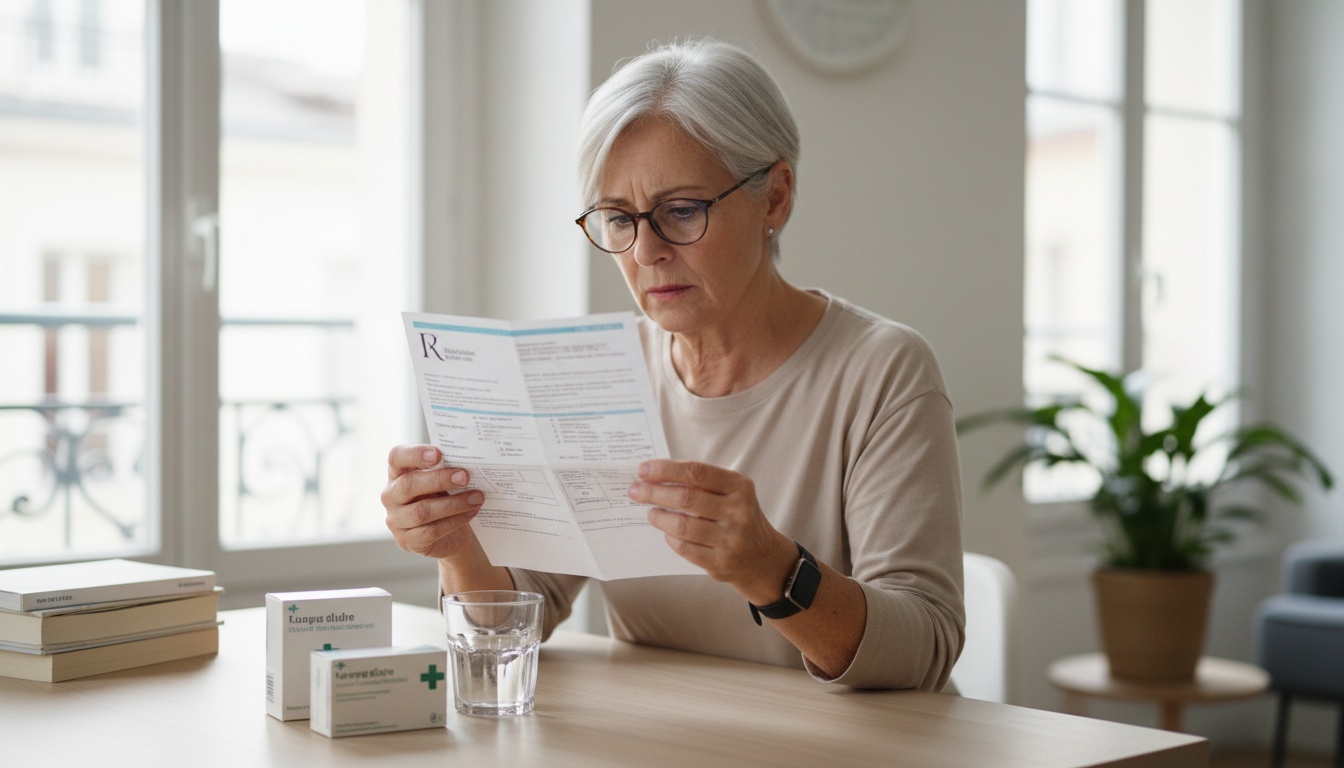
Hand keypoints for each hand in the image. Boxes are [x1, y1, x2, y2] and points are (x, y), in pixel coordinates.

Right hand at [381, 444, 484, 560]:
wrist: (452, 535)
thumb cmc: (445, 498)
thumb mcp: (443, 481)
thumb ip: (446, 469)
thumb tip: (467, 460)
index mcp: (397, 473)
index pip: (396, 457)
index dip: (414, 454)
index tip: (438, 454)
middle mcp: (391, 496)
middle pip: (409, 484)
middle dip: (439, 479)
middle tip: (465, 476)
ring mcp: (395, 520)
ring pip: (421, 511)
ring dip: (453, 503)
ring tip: (476, 498)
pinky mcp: (407, 541)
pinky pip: (430, 531)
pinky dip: (454, 521)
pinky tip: (471, 512)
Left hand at [628, 459, 795, 603]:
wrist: (763, 558)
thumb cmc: (738, 518)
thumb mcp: (731, 494)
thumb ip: (701, 484)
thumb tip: (656, 476)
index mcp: (740, 487)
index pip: (697, 472)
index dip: (666, 470)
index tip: (643, 469)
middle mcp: (739, 512)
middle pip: (686, 498)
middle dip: (654, 493)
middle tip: (635, 491)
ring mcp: (731, 539)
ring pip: (683, 526)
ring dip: (659, 517)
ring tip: (651, 513)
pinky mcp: (721, 562)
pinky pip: (685, 548)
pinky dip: (671, 538)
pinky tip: (667, 533)